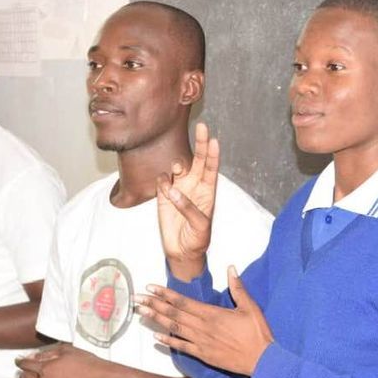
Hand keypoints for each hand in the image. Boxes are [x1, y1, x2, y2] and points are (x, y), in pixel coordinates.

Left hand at [137, 266, 273, 375]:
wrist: (263, 361)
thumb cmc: (257, 333)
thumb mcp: (250, 307)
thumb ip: (238, 287)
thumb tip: (231, 268)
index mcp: (212, 314)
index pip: (183, 301)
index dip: (165, 294)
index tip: (151, 287)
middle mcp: (203, 327)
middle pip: (173, 313)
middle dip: (154, 304)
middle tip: (137, 298)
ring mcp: (201, 342)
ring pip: (174, 328)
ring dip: (156, 319)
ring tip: (141, 313)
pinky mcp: (203, 354)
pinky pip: (182, 347)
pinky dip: (168, 341)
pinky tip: (156, 336)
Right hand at [157, 122, 218, 279]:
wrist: (181, 251)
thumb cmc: (197, 239)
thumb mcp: (200, 227)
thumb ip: (189, 209)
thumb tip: (174, 191)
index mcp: (207, 192)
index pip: (211, 169)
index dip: (212, 154)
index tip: (214, 140)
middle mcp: (194, 186)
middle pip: (197, 160)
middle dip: (200, 143)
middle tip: (202, 126)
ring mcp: (179, 189)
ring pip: (178, 168)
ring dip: (177, 167)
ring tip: (176, 173)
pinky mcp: (164, 195)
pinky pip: (163, 181)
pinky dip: (163, 181)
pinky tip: (165, 190)